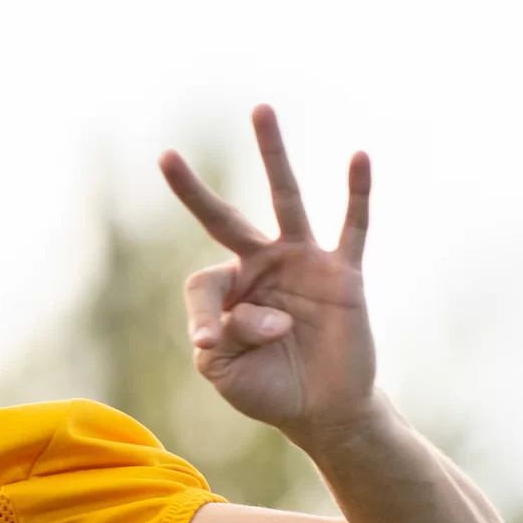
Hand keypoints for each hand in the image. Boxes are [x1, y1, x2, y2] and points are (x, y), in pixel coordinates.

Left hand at [159, 105, 376, 445]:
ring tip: (259, 110)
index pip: (205, 286)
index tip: (215, 346)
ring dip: (271, 156)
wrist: (322, 412)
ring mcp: (302, 263)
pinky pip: (351, 226)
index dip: (207, 318)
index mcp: (227, 291)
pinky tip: (358, 157)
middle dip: (192, 190)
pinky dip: (356, 193)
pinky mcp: (342, 273)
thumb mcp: (226, 374)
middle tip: (163, 156)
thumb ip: (219, 343)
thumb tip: (246, 318)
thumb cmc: (269, 389)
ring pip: (285, 200)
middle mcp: (261, 265)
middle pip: (223, 218)